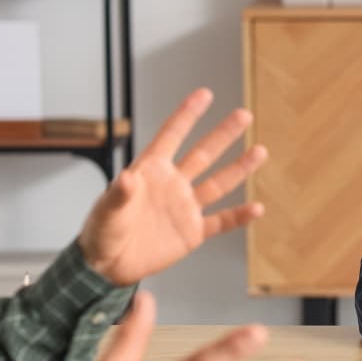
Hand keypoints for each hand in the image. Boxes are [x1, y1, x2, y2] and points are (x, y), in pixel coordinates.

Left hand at [77, 88, 267, 285]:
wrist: (107, 266)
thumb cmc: (101, 233)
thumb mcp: (106, 212)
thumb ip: (119, 194)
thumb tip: (127, 177)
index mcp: (150, 172)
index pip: (172, 136)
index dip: (187, 115)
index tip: (205, 94)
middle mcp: (173, 184)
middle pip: (203, 154)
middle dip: (224, 134)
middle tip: (244, 115)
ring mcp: (185, 207)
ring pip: (218, 184)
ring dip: (239, 169)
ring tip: (260, 151)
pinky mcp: (192, 232)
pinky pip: (220, 222)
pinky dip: (239, 216)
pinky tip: (257, 208)